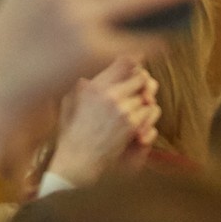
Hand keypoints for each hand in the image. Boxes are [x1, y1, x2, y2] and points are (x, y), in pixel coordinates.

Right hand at [45, 58, 159, 188]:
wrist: (78, 159)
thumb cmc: (72, 133)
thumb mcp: (70, 102)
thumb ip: (83, 85)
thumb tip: (92, 75)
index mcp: (95, 86)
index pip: (124, 62)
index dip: (135, 61)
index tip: (139, 64)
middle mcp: (110, 94)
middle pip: (141, 77)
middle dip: (142, 84)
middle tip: (140, 91)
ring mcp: (123, 109)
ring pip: (148, 97)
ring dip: (144, 103)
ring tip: (133, 113)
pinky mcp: (133, 125)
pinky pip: (150, 112)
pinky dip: (147, 118)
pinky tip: (136, 125)